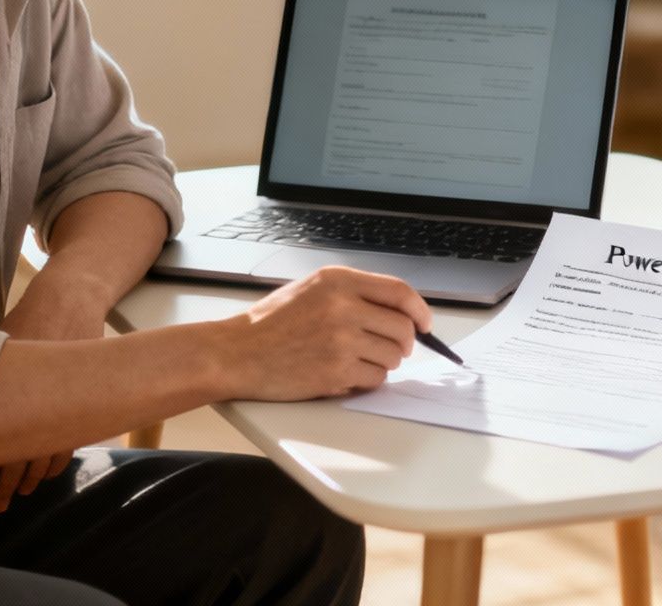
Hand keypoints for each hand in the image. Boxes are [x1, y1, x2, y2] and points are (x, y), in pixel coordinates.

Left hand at [0, 272, 106, 511]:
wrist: (69, 301)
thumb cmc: (28, 318)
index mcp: (10, 392)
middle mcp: (35, 403)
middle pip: (18, 456)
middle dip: (4, 483)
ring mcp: (61, 404)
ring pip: (43, 454)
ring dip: (29, 477)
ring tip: (17, 493)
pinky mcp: (79, 401)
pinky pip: (68, 442)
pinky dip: (55, 461)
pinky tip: (43, 474)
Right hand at [216, 266, 433, 401]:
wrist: (236, 353)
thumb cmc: (270, 324)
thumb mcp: (311, 290)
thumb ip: (353, 294)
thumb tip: (398, 310)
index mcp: (338, 280)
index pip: (399, 292)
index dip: (420, 310)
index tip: (425, 323)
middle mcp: (343, 306)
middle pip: (402, 328)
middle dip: (404, 342)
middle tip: (391, 348)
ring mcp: (341, 340)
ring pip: (392, 356)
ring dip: (383, 363)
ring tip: (356, 360)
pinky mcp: (336, 371)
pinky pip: (374, 379)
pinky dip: (367, 380)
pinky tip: (345, 374)